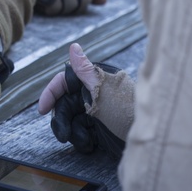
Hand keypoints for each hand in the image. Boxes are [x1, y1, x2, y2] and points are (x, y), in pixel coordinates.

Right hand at [37, 43, 127, 159]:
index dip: (51, 94)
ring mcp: (97, 111)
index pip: (64, 82)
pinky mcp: (101, 127)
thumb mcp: (103, 90)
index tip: (42, 110)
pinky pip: (82, 132)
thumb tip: (73, 46)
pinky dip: (83, 140)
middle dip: (62, 120)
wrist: (149, 138)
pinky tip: (90, 144)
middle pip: (66, 104)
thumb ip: (85, 70)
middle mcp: (93, 94)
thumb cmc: (128, 111)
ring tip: (84, 141)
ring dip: (73, 132)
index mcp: (93, 81)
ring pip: (72, 120)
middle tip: (63, 135)